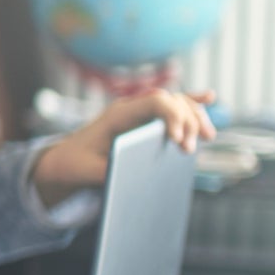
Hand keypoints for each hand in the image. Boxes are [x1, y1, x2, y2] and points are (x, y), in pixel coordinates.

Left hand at [32, 87, 216, 204]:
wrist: (64, 161)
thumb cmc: (74, 165)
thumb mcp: (86, 172)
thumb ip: (107, 172)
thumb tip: (131, 175)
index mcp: (117, 115)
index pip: (155, 102)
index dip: (173, 116)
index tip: (178, 139)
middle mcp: (132, 109)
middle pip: (171, 101)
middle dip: (188, 121)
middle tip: (189, 150)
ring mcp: (140, 114)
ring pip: (176, 104)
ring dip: (195, 117)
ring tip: (207, 137)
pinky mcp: (145, 122)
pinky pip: (172, 108)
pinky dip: (191, 103)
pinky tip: (210, 98)